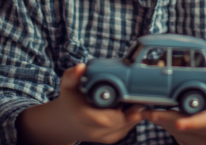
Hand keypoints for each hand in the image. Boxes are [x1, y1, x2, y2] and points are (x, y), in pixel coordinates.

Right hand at [17, 63, 143, 144]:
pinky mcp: (109, 138)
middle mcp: (92, 131)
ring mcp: (101, 137)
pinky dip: (132, 119)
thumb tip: (81, 67)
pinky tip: (134, 107)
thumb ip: (72, 75)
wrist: (65, 122)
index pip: (105, 119)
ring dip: (134, 114)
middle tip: (139, 95)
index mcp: (82, 117)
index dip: (120, 110)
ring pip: (124, 128)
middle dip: (131, 109)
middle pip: (118, 123)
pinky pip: (125, 130)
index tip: (128, 96)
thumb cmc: (69, 101)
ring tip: (139, 99)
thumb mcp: (67, 85)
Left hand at [142, 76, 205, 144]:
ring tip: (147, 112)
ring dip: (166, 125)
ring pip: (186, 138)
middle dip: (167, 121)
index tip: (176, 121)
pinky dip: (174, 131)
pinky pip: (189, 142)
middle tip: (147, 111)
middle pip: (191, 131)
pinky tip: (162, 119)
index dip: (192, 122)